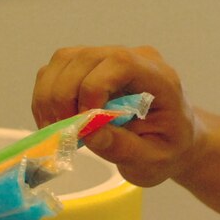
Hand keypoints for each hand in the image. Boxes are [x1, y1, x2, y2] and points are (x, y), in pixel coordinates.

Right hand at [31, 45, 201, 186]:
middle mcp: (133, 58)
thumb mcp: (154, 161)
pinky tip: (55, 121)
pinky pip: (57, 69)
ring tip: (57, 129)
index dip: (94, 87)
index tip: (84, 122)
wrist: (173, 138)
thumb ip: (124, 147)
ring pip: (64, 60)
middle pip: (84, 58)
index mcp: (158, 77)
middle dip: (64, 97)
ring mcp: (109, 58)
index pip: (120, 62)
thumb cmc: (168, 148)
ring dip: (49, 96)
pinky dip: (46, 96)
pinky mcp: (89, 67)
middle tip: (65, 133)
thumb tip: (89, 131)